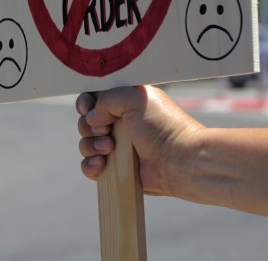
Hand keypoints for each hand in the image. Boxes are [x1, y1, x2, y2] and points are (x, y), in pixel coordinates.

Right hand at [75, 85, 201, 197]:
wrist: (182, 161)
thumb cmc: (164, 127)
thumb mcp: (134, 97)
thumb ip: (105, 98)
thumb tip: (92, 118)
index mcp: (126, 104)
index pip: (94, 99)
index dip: (86, 103)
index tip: (87, 108)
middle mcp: (121, 125)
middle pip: (86, 122)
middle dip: (89, 127)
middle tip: (106, 130)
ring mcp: (118, 148)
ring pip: (86, 144)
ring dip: (91, 146)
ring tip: (109, 149)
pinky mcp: (117, 169)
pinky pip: (91, 167)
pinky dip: (91, 166)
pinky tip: (101, 165)